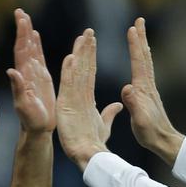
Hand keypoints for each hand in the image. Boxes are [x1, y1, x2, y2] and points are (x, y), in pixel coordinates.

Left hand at [6, 8, 55, 133]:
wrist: (37, 129)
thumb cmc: (30, 120)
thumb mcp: (23, 104)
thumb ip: (18, 88)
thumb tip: (11, 71)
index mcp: (21, 75)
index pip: (21, 49)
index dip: (21, 33)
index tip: (20, 17)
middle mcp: (26, 72)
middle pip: (24, 45)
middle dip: (23, 28)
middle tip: (20, 11)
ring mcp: (33, 74)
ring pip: (31, 49)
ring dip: (28, 33)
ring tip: (26, 18)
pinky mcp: (41, 78)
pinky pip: (38, 58)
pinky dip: (37, 45)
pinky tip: (35, 36)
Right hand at [55, 29, 122, 170]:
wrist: (89, 154)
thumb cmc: (94, 142)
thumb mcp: (104, 125)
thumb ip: (109, 113)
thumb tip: (118, 105)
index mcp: (86, 99)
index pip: (90, 73)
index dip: (90, 57)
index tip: (92, 41)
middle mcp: (78, 96)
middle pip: (82, 68)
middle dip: (85, 50)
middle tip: (88, 32)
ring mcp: (72, 100)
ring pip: (76, 73)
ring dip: (78, 55)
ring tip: (81, 38)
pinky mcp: (67, 106)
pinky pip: (68, 86)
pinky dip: (69, 71)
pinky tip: (70, 57)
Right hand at [121, 18, 183, 165]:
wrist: (164, 142)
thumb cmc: (151, 134)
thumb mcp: (140, 121)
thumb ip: (134, 105)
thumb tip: (127, 88)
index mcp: (143, 90)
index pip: (139, 62)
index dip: (135, 45)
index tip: (132, 28)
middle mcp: (148, 86)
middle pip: (144, 57)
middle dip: (141, 38)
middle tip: (139, 20)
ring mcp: (149, 90)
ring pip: (145, 62)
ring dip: (142, 46)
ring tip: (139, 34)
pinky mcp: (149, 95)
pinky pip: (144, 71)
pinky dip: (142, 60)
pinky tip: (140, 61)